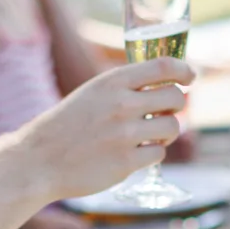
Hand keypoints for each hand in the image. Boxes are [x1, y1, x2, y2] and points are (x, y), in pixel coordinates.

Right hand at [28, 57, 193, 199]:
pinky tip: (134, 153)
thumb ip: (125, 87)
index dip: (184, 70)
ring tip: (150, 135)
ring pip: (172, 127)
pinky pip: (159, 154)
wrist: (39, 160)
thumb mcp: (93, 93)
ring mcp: (124, 134)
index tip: (190, 77)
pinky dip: (151, 154)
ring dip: (166, 132)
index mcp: (112, 82)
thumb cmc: (68, 125)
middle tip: (164, 112)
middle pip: (176, 97)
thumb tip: (167, 83)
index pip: (163, 66)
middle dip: (176, 105)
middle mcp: (121, 104)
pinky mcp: (125, 162)